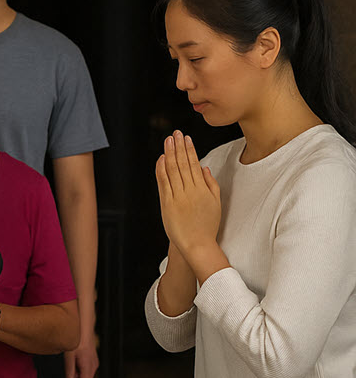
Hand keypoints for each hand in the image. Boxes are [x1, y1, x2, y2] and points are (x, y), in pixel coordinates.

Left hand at [62, 339, 97, 377]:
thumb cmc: (76, 339)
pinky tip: (70, 369)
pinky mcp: (91, 359)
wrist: (84, 327)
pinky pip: (85, 371)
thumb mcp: (69, 356)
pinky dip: (78, 373)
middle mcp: (93, 366)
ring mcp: (93, 362)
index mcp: (88, 366)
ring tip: (65, 376)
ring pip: (85, 377)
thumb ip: (69, 370)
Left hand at [155, 131, 220, 255]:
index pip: (194, 164)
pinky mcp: (167, 203)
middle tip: (175, 133)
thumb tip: (204, 168)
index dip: (189, 149)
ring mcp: (177, 196)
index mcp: (203, 189)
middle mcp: (190, 191)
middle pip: (182, 164)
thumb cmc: (207, 225)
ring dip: (169, 153)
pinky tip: (160, 158)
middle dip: (178, 146)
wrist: (196, 244)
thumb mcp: (216, 203)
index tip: (186, 138)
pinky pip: (163, 182)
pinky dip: (161, 169)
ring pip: (172, 170)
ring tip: (168, 140)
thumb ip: (211, 184)